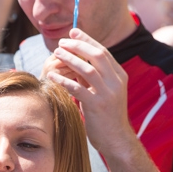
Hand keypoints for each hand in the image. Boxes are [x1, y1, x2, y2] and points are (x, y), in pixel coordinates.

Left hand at [46, 28, 132, 154]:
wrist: (117, 139)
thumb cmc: (107, 115)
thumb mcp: (104, 91)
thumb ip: (93, 77)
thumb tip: (75, 60)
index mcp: (120, 76)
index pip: (103, 51)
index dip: (87, 40)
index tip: (73, 32)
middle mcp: (116, 82)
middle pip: (97, 55)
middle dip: (78, 45)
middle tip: (61, 42)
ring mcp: (108, 94)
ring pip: (87, 69)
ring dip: (70, 59)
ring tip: (56, 54)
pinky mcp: (97, 106)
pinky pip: (78, 88)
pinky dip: (63, 80)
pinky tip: (52, 76)